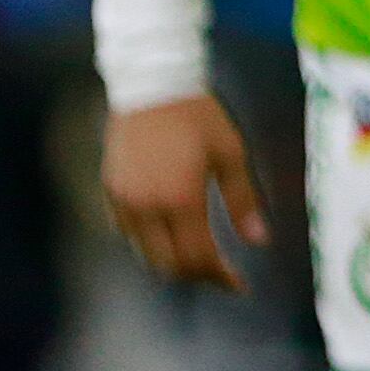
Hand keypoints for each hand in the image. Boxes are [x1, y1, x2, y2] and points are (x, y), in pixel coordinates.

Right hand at [103, 94, 270, 292]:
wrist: (151, 85)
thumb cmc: (198, 116)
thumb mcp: (231, 153)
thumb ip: (243, 200)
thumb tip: (259, 241)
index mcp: (181, 199)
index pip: (199, 257)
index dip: (220, 277)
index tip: (240, 285)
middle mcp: (147, 208)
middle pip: (169, 264)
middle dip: (198, 275)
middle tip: (221, 274)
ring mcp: (123, 202)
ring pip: (145, 254)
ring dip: (172, 263)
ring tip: (198, 258)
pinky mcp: (110, 193)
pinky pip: (127, 234)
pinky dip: (149, 245)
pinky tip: (168, 236)